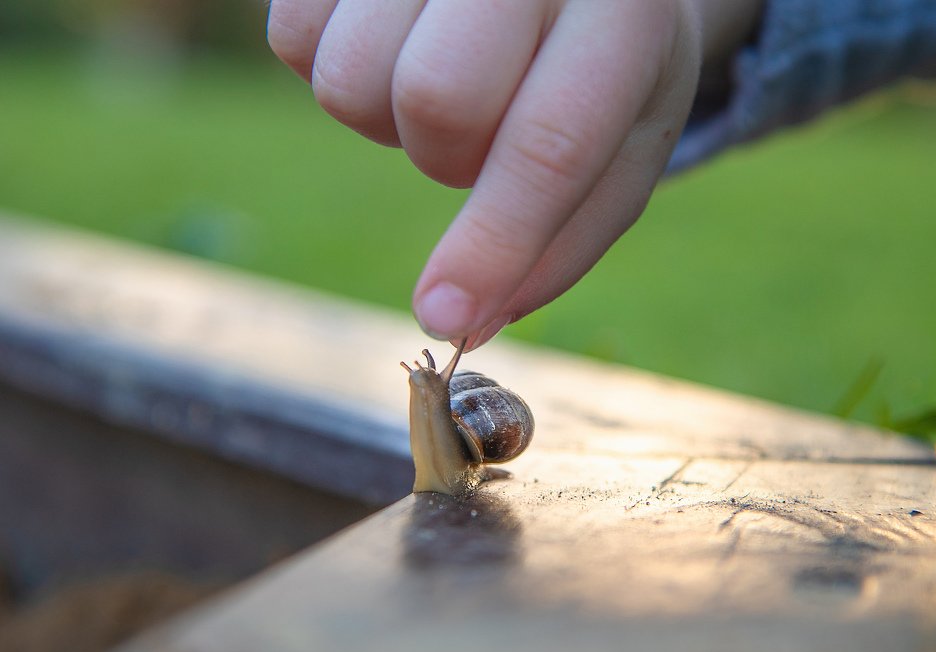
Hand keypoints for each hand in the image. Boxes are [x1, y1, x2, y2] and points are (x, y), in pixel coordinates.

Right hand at [268, 0, 753, 348]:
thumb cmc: (608, 56)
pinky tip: (395, 41)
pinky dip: (334, 65)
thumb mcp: (626, 140)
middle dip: (445, 156)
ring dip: (387, 115)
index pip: (551, 141)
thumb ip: (566, 237)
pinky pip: (293, 36)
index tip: (443, 317)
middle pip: (435, 99)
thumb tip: (472, 321)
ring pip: (349, 79)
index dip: (493, 242)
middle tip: (479, 134)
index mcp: (624, 7)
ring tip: (441, 75)